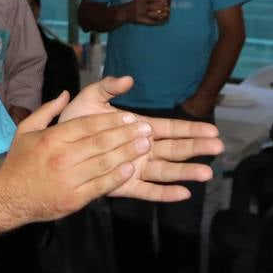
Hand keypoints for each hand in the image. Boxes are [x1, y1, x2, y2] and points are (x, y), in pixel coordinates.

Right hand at [0, 91, 153, 223]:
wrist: (9, 198)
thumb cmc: (19, 163)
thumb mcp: (25, 130)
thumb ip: (46, 111)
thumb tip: (65, 94)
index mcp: (52, 138)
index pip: (88, 125)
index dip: (111, 120)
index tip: (130, 116)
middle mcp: (62, 157)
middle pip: (100, 142)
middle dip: (126, 134)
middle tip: (146, 128)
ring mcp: (69, 179)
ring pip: (104, 163)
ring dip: (127, 153)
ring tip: (144, 145)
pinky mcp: (75, 198)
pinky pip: (101, 185)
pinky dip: (117, 177)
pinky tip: (130, 169)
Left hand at [60, 76, 222, 200]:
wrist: (55, 146)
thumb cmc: (75, 122)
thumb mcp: (91, 99)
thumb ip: (108, 87)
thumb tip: (128, 79)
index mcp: (138, 127)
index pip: (170, 128)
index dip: (190, 129)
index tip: (212, 130)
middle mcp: (142, 149)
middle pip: (174, 149)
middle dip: (196, 147)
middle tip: (218, 147)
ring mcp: (135, 167)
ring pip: (166, 170)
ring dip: (185, 171)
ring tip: (206, 172)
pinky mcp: (124, 185)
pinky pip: (147, 190)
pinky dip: (164, 193)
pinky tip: (183, 193)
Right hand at [123, 0, 169, 25]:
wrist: (124, 13)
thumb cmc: (134, 5)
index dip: (160, 0)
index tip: (166, 1)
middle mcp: (140, 6)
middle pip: (153, 7)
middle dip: (162, 8)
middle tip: (168, 8)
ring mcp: (141, 14)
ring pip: (153, 14)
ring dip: (161, 14)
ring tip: (167, 14)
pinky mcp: (141, 20)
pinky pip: (152, 21)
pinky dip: (159, 21)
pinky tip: (164, 20)